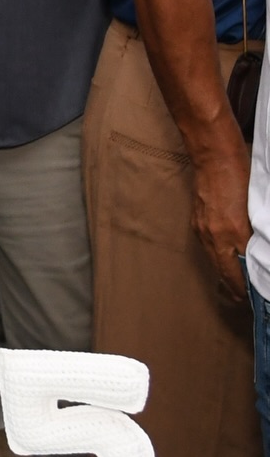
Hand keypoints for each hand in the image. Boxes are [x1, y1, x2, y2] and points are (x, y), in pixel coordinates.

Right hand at [189, 145, 253, 298]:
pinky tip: (226, 257)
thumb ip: (256, 235)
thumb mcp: (257, 209)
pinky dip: (219, 257)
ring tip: (236, 282)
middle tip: (243, 298)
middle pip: (223, 272)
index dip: (243, 290)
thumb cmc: (241, 176)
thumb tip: (259, 253)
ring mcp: (202, 229)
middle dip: (234, 287)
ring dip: (226, 273)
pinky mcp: (197, 222)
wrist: (214, 155)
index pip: (236, 274)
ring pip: (215, 260)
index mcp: (230, 235)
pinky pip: (209, 247)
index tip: (249, 300)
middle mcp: (213, 237)